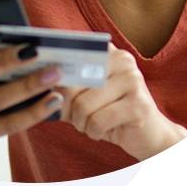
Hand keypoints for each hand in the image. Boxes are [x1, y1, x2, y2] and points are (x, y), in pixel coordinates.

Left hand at [55, 43, 186, 160]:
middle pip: (72, 84)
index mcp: (106, 50)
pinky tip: (104, 131)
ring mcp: (132, 80)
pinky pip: (98, 121)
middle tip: (77, 118)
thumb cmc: (110, 113)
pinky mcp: (138, 104)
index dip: (54, 81)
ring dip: (82, 124)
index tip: (52, 94)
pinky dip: (94, 132)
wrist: (149, 134)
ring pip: (83, 105)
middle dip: (68, 109)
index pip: (67, 58)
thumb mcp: (86, 94)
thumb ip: (66, 84)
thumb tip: (38, 86)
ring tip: (92, 124)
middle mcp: (121, 58)